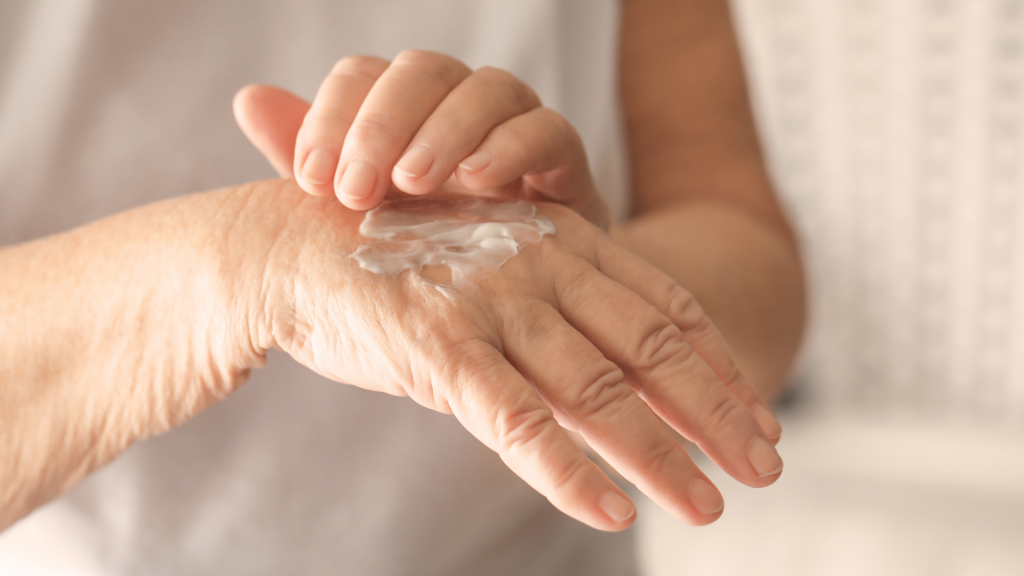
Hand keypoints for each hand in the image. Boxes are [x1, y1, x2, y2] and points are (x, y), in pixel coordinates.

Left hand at [232, 51, 608, 227]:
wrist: (515, 319)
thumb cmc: (429, 264)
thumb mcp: (363, 222)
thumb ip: (314, 162)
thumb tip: (247, 97)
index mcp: (407, 116)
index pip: (365, 77)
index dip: (333, 115)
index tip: (310, 182)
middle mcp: (460, 110)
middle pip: (424, 71)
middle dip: (384, 122)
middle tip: (355, 188)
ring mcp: (517, 130)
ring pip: (489, 88)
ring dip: (446, 129)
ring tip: (413, 182)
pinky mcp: (565, 165)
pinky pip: (549, 130)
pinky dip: (514, 146)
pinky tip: (479, 184)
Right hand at [252, 181, 782, 530]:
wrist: (294, 240)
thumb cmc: (401, 260)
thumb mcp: (494, 271)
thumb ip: (555, 318)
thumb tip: (612, 384)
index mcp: (560, 237)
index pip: (665, 307)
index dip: (720, 366)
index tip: (759, 418)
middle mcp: (538, 264)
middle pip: (650, 349)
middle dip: (715, 413)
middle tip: (765, 468)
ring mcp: (491, 303)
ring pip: (595, 390)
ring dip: (658, 455)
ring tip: (706, 507)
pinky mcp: (438, 348)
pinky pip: (514, 418)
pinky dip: (564, 468)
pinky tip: (608, 511)